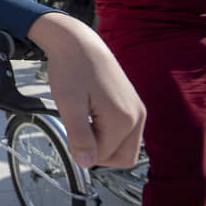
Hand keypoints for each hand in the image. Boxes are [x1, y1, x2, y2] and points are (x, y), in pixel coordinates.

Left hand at [27, 13, 145, 167]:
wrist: (77, 42)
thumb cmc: (71, 68)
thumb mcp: (69, 105)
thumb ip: (79, 137)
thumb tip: (86, 163)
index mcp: (124, 119)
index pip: (103, 156)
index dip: (82, 149)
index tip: (69, 128)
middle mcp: (137, 116)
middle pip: (122, 158)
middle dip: (97, 151)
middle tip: (77, 128)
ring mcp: (137, 110)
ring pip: (122, 145)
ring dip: (101, 139)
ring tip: (84, 116)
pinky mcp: (132, 104)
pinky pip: (122, 131)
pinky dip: (105, 129)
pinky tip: (91, 111)